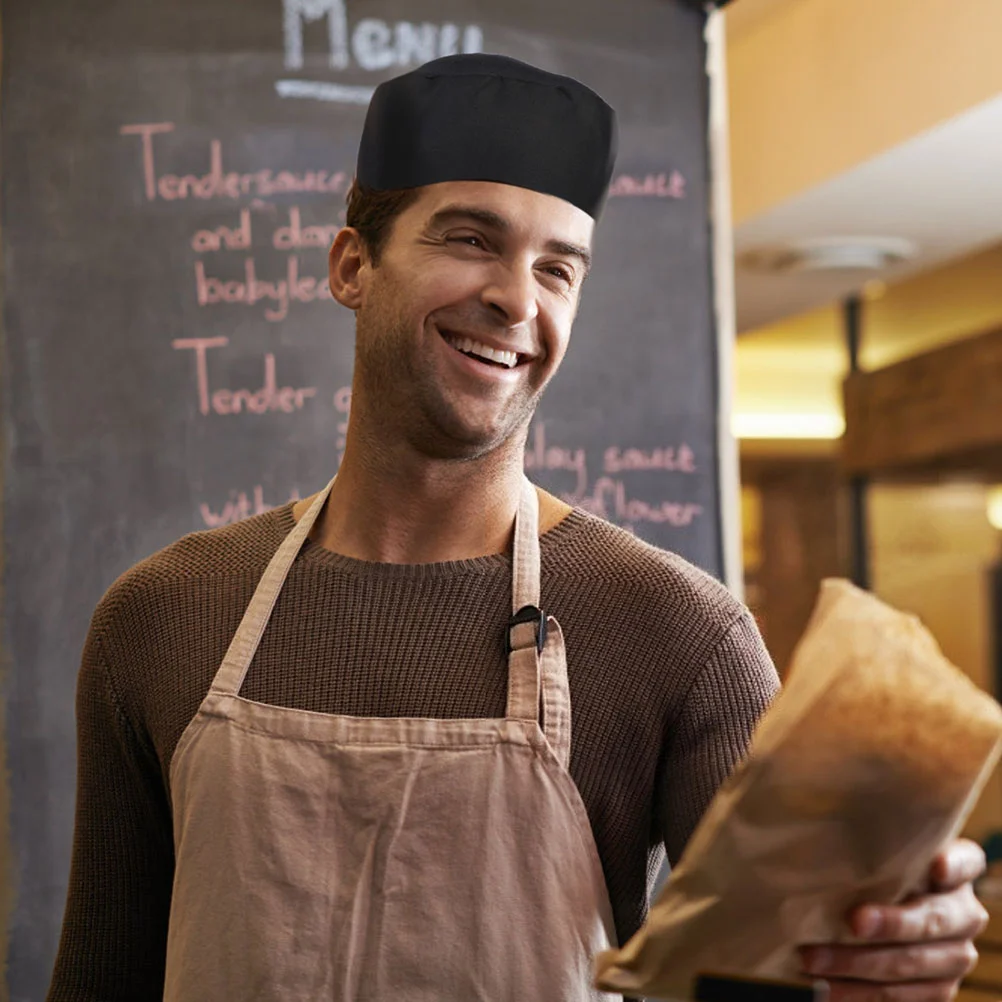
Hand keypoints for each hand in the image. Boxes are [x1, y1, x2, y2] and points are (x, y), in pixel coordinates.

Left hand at [799, 839, 988, 1001]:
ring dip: (858, 963)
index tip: (935, 867)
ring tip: (814, 959)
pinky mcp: (938, 989)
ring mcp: (955, 956)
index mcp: (959, 870)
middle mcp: (965, 914)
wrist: (885, 916)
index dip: (952, 866)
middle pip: (932, 920)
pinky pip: (900, 997)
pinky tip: (825, 987)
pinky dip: (859, 993)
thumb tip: (820, 838)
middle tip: (853, 920)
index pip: (965, 862)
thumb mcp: (879, 852)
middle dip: (891, 923)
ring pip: (910, 964)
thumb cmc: (873, 869)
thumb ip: (870, 847)